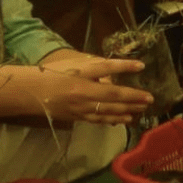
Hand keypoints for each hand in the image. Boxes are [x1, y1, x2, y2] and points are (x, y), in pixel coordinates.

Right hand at [32, 57, 153, 124]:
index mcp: (80, 74)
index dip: (124, 66)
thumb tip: (114, 72)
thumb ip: (94, 67)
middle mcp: (83, 92)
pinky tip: (125, 118)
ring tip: (143, 108)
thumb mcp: (73, 63)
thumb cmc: (52, 73)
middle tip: (150, 98)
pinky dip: (114, 119)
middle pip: (112, 95)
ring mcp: (81, 107)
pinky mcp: (78, 117)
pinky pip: (100, 119)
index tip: (141, 65)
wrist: (32, 92)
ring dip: (128, 109)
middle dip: (133, 97)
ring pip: (109, 110)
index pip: (106, 68)